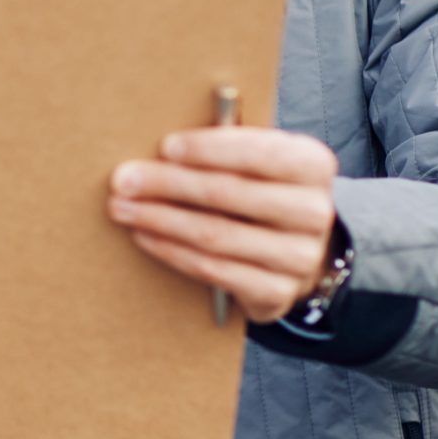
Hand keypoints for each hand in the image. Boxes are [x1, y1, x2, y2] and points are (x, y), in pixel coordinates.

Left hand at [108, 128, 340, 323]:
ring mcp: (299, 256)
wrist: (295, 251)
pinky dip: (172, 251)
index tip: (166, 146)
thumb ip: (227, 147)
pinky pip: (213, 270)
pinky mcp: (277, 292)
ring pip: (215, 234)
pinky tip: (145, 236)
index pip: (261, 152)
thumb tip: (162, 146)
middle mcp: (314, 211)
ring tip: (122, 208)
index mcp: (312, 164)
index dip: (210, 149)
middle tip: (123, 180)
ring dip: (160, 219)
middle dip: (168, 184)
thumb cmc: (263, 192)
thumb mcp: (259, 162)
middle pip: (229, 194)